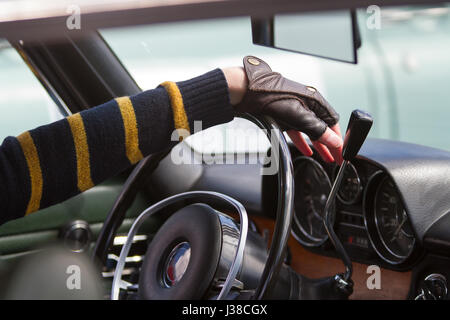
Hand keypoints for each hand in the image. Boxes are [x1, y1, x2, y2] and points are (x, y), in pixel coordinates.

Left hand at [222, 56, 342, 163]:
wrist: (249, 92)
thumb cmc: (274, 98)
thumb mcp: (300, 118)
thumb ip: (318, 131)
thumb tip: (334, 141)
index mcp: (315, 101)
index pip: (333, 122)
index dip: (338, 138)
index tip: (341, 152)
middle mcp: (307, 104)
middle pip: (323, 127)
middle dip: (330, 144)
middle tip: (336, 159)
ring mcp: (295, 109)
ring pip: (311, 131)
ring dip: (318, 145)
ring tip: (324, 158)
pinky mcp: (284, 115)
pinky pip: (298, 131)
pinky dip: (302, 142)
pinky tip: (306, 150)